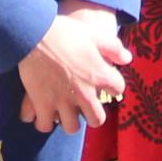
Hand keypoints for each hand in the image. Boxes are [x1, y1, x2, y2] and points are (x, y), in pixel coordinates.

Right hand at [17, 3, 127, 133]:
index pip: (118, 89)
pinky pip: (44, 125)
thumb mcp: (93, 35)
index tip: (106, 85)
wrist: (34, 33)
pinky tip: (41, 113)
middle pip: (96, 119)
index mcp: (99, 75)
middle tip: (84, 107)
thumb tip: (127, 59)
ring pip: (71, 127)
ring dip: (67, 120)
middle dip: (92, 115)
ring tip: (63, 112)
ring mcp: (62, 102)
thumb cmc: (65, 32)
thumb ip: (113, 47)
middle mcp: (84, 94)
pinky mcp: (42, 104)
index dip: (113, 86)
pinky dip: (42, 121)